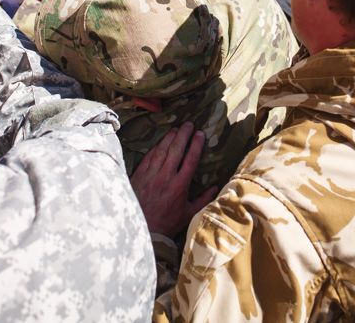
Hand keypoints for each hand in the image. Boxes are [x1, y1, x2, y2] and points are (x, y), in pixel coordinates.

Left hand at [130, 122, 216, 236]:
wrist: (142, 229)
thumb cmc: (167, 223)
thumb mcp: (189, 214)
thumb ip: (203, 200)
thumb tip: (215, 187)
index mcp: (179, 186)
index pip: (190, 159)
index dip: (196, 144)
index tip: (200, 134)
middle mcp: (165, 177)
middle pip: (176, 150)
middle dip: (183, 135)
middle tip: (189, 124)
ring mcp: (151, 175)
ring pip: (161, 151)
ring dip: (169, 138)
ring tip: (176, 129)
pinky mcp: (139, 176)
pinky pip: (149, 157)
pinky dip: (155, 148)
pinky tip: (160, 142)